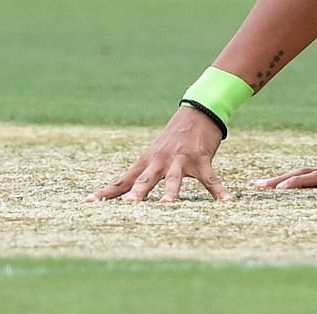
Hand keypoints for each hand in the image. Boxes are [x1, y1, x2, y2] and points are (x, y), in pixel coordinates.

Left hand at [88, 105, 232, 202]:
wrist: (198, 111)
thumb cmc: (174, 137)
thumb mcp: (155, 153)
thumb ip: (143, 173)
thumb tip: (124, 191)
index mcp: (147, 162)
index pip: (122, 180)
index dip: (106, 192)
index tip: (89, 203)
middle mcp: (160, 161)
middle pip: (145, 180)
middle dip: (137, 194)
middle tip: (128, 206)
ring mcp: (181, 160)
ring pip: (174, 179)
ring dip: (171, 192)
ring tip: (168, 206)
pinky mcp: (200, 159)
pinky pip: (210, 179)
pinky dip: (220, 192)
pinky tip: (228, 203)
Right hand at [253, 152, 316, 191]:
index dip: (301, 183)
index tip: (281, 189)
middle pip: (306, 173)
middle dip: (282, 179)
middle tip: (257, 186)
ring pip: (308, 175)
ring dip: (285, 179)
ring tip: (262, 185)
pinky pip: (316, 180)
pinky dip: (298, 183)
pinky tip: (287, 188)